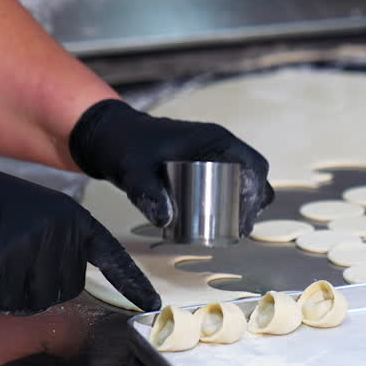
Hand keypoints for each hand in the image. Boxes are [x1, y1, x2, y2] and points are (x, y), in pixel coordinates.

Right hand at [0, 152, 160, 314]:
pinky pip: (7, 302)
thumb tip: (66, 278)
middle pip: (68, 287)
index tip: (152, 303)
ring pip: (38, 300)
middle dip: (40, 285)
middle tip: (10, 261)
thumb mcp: (34, 213)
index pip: (110, 255)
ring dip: (15, 294)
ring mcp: (34, 249)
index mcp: (72, 218)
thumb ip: (58, 240)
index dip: (131, 282)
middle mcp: (60, 233)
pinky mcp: (4, 266)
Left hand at [69, 99, 273, 234]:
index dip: (255, 192)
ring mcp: (214, 154)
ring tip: (231, 230)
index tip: (243, 218)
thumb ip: (146, 192)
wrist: (110, 136)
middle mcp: (220, 146)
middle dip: (252, 203)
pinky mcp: (205, 165)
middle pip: (254, 176)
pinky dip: (232, 201)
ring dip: (244, 204)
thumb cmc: (124, 144)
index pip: (253, 165)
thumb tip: (166, 219)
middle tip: (238, 229)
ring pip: (245, 181)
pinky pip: (230, 183)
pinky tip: (220, 221)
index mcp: (214, 139)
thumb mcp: (133, 170)